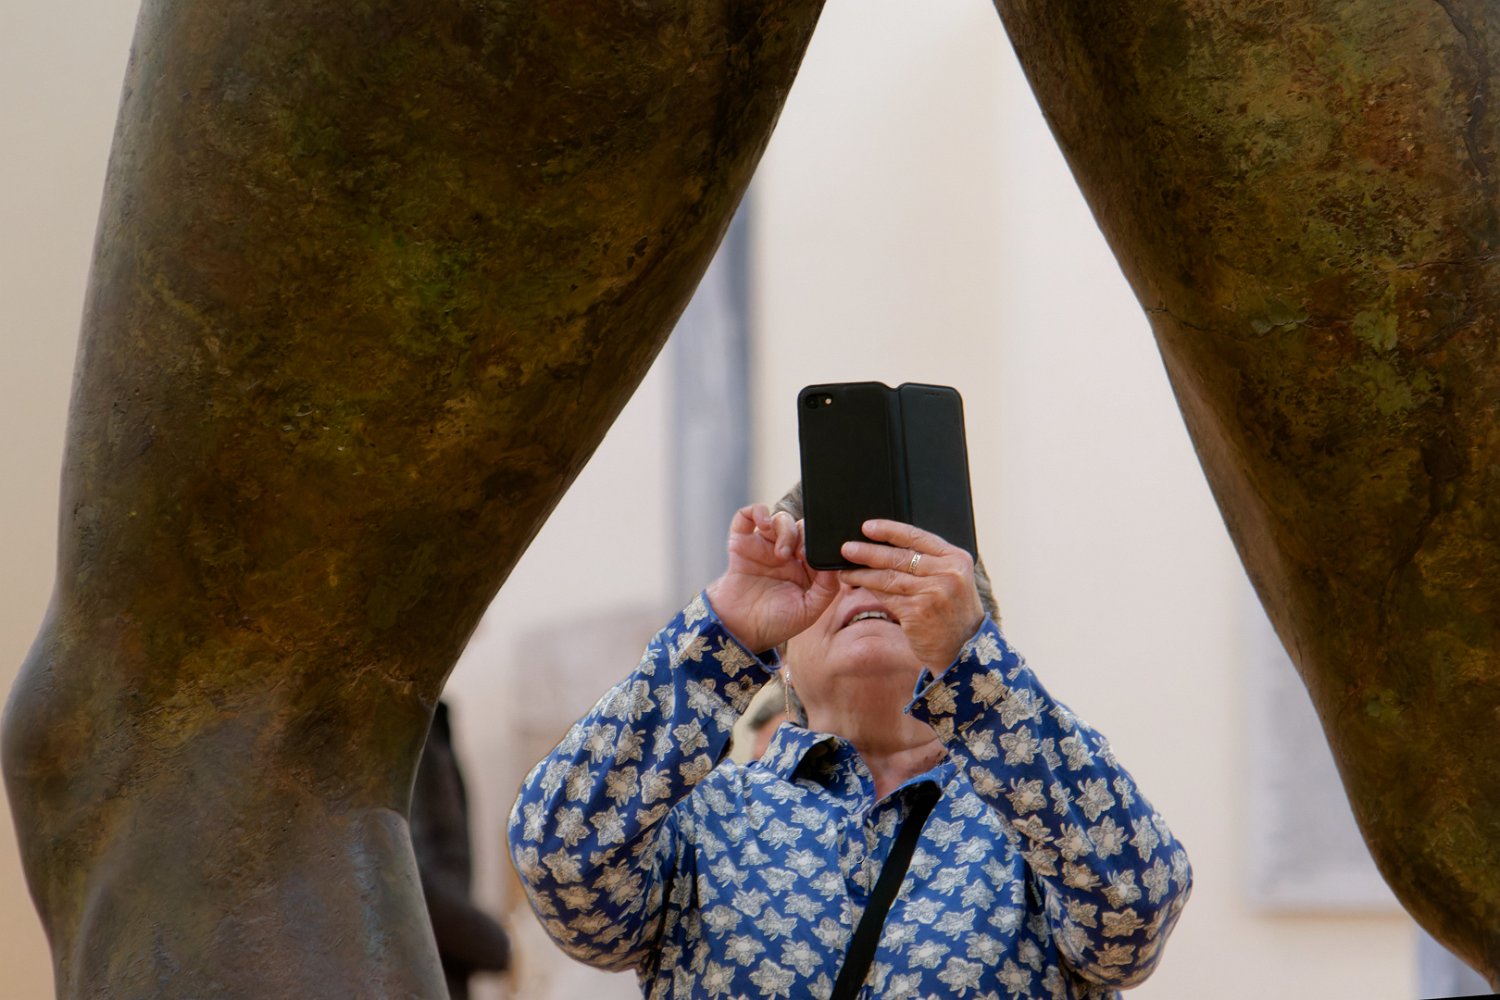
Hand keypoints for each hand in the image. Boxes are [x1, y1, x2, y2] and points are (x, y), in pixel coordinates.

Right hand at [705, 505, 839, 652]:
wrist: (739, 630)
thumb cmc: (774, 623)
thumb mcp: (809, 610)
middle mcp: (785, 554)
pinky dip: (756, 511)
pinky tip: (764, 521)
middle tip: (800, 554)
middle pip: (801, 527)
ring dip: (784, 529)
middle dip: (804, 535)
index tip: (813, 557)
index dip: (819, 544)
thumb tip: (834, 563)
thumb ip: (827, 588)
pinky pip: (746, 516)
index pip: (817, 542)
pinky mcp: (741, 543)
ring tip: (781, 553)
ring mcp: (763, 547)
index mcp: (804, 567)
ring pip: (779, 518)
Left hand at [838, 519, 984, 671]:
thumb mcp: (951, 580)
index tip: (867, 527)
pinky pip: (887, 596)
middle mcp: (947, 573)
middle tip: (847, 548)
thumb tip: (888, 546)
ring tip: (845, 569)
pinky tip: (857, 587)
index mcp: (956, 558)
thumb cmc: (953, 612)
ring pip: (889, 576)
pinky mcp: (918, 611)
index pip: (918, 536)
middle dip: (869, 551)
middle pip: (900, 556)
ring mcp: (933, 592)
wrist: (964, 649)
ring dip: (863, 573)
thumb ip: (930, 562)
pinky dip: (870, 590)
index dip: (889, 530)